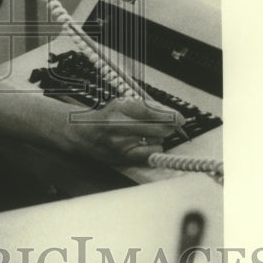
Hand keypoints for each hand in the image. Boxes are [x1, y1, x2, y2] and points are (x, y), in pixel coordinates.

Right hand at [58, 95, 183, 166]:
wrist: (82, 134)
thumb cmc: (105, 118)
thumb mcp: (122, 104)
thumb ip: (147, 107)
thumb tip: (172, 115)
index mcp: (119, 108)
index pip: (152, 112)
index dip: (170, 116)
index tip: (180, 118)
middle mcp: (119, 126)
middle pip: (157, 128)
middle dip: (168, 127)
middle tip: (170, 126)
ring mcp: (121, 144)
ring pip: (156, 141)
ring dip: (158, 137)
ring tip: (148, 133)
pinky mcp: (123, 158)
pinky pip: (150, 155)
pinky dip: (153, 149)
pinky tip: (146, 144)